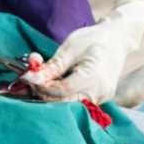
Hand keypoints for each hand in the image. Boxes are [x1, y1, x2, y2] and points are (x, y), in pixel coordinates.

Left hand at [25, 0, 143, 103]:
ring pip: (68, 104)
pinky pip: (76, 101)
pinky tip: (54, 83)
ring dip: (51, 94)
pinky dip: (62, 94)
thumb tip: (31, 78)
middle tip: (29, 79)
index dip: (41, 86)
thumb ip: (52, 66)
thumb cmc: (93, 40)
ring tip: (41, 79)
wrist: (117, 40)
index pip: (61, 90)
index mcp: (93, 77)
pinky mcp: (98, 99)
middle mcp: (99, 92)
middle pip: (64, 101)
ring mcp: (101, 98)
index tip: (26, 77)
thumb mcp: (70, 48)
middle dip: (43, 92)